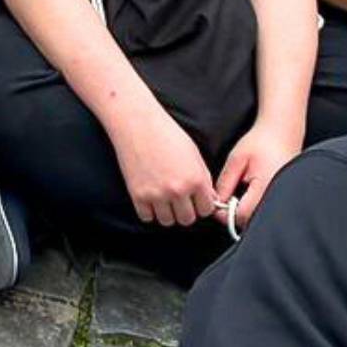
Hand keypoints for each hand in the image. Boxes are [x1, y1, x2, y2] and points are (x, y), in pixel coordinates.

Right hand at [110, 107, 217, 226]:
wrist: (138, 125)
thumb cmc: (167, 134)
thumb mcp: (194, 154)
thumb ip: (203, 179)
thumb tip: (209, 199)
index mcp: (195, 179)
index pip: (206, 210)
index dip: (202, 205)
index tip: (196, 200)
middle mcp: (178, 190)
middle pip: (187, 220)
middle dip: (186, 211)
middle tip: (180, 200)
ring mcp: (157, 195)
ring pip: (167, 221)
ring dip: (167, 213)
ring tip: (164, 198)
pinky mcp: (138, 195)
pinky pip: (147, 217)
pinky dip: (149, 211)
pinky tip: (151, 198)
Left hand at [212, 120, 303, 228]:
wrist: (283, 131)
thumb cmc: (261, 141)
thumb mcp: (236, 160)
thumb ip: (225, 184)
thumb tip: (216, 203)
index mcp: (266, 188)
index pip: (241, 216)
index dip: (225, 213)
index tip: (217, 203)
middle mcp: (278, 197)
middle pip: (250, 221)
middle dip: (234, 213)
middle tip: (227, 197)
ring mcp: (282, 198)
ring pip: (258, 217)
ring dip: (245, 210)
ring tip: (241, 191)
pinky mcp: (283, 197)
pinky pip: (266, 210)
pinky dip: (254, 205)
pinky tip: (251, 192)